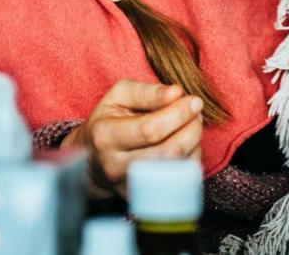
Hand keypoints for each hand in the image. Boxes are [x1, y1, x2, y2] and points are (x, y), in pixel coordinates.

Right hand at [60, 80, 203, 199]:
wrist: (92, 160)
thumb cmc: (108, 121)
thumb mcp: (118, 96)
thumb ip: (146, 91)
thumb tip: (176, 93)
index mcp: (106, 136)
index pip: (150, 129)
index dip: (178, 114)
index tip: (194, 101)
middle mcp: (116, 165)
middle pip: (168, 151)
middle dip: (191, 128)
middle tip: (196, 111)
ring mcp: (130, 185)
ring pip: (177, 168)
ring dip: (194, 142)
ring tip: (192, 123)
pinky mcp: (144, 196)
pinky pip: (179, 180)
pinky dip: (191, 158)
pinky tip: (186, 142)